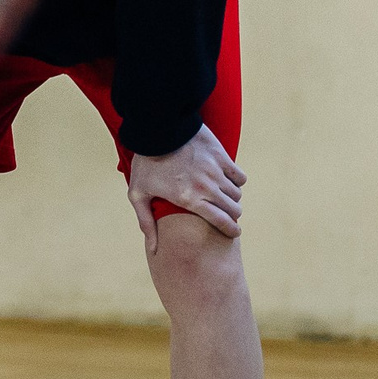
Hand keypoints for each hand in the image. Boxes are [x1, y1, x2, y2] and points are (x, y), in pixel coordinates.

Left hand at [126, 125, 244, 251]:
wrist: (157, 128)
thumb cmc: (146, 163)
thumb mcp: (138, 194)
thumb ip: (146, 223)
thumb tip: (152, 249)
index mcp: (189, 200)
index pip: (221, 221)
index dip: (231, 230)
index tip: (234, 232)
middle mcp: (206, 187)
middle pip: (234, 209)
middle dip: (234, 215)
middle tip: (229, 215)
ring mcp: (215, 171)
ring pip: (237, 193)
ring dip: (233, 198)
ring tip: (226, 197)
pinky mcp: (221, 156)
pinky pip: (239, 175)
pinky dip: (237, 180)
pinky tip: (228, 180)